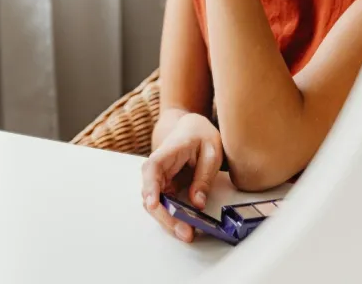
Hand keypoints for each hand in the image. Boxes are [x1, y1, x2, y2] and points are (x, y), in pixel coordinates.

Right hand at [141, 113, 223, 242]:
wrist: (194, 128)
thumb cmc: (201, 135)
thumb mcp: (211, 151)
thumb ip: (203, 177)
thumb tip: (197, 203)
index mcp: (169, 150)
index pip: (152, 167)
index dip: (150, 187)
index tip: (153, 204)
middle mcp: (158, 166)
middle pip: (151, 192)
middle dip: (165, 216)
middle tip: (185, 232)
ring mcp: (159, 178)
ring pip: (155, 203)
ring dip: (168, 220)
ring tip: (187, 234)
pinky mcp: (164, 188)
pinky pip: (164, 205)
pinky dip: (172, 218)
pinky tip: (185, 227)